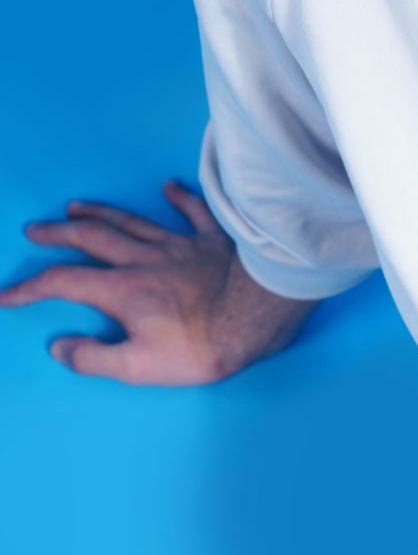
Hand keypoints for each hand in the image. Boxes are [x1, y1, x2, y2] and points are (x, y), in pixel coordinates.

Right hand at [1, 179, 313, 383]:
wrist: (257, 316)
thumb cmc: (201, 346)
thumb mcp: (139, 367)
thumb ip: (94, 358)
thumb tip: (60, 346)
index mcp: (122, 290)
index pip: (62, 283)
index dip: (28, 288)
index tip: (5, 295)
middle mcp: (145, 259)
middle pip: (91, 238)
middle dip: (58, 234)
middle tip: (35, 229)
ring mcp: (180, 244)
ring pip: (132, 221)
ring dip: (102, 213)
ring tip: (78, 206)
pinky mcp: (213, 240)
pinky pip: (194, 212)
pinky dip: (180, 198)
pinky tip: (170, 186)